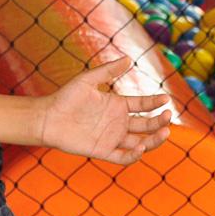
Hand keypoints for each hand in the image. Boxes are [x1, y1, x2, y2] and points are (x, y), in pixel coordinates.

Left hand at [37, 58, 171, 164]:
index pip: (142, 105)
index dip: (155, 102)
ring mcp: (112, 138)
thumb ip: (108, 71)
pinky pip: (124, 157)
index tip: (165, 99)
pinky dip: (135, 154)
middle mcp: (118, 123)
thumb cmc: (66, 97)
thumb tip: (129, 58)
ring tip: (165, 132)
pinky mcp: (104, 151)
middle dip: (159, 121)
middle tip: (167, 115)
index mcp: (117, 105)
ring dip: (154, 139)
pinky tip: (141, 145)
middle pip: (146, 124)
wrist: (47, 118)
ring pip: (141, 142)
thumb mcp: (88, 80)